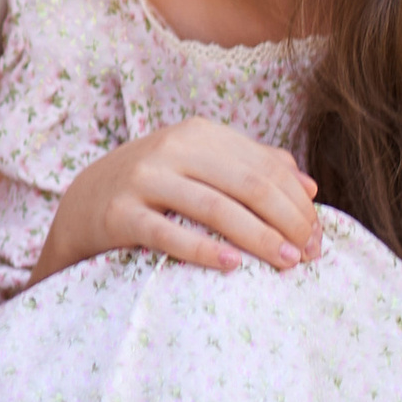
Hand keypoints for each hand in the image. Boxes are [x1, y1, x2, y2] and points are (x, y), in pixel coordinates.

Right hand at [36, 121, 319, 285]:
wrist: (82, 203)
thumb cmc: (156, 188)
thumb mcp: (200, 167)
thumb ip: (252, 168)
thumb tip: (309, 185)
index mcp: (198, 134)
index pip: (266, 167)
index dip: (299, 203)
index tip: (319, 238)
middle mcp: (172, 149)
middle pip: (249, 185)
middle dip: (288, 222)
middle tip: (311, 255)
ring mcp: (143, 179)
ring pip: (214, 207)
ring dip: (259, 237)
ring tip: (287, 263)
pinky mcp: (119, 213)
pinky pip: (168, 234)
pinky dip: (203, 250)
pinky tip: (233, 266)